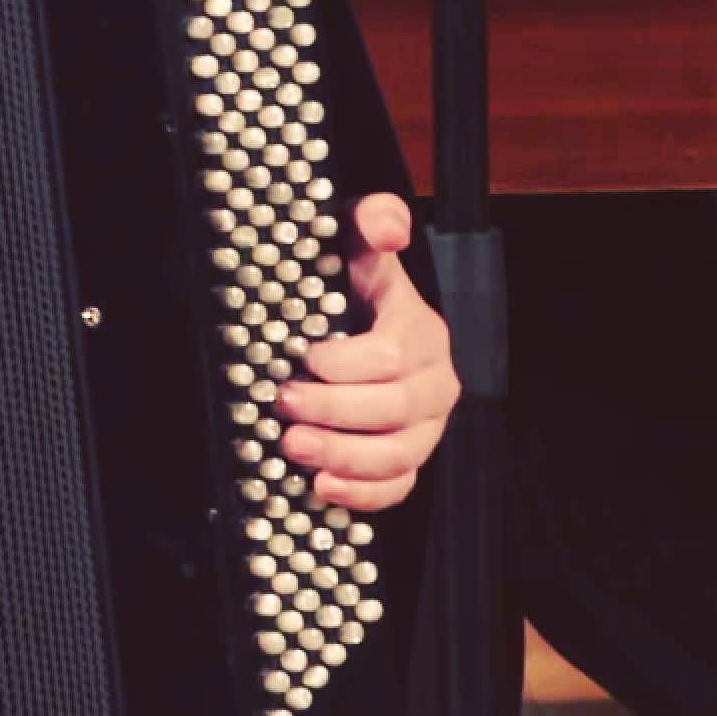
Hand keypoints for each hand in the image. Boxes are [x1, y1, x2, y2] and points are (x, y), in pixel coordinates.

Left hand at [275, 193, 454, 512]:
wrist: (368, 327)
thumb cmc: (355, 288)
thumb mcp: (358, 248)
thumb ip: (372, 222)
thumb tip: (387, 226)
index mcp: (421, 332)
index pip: (392, 355)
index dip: (345, 362)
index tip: (304, 357)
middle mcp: (433, 382)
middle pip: (392, 408)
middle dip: (333, 410)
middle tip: (283, 403)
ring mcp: (425, 427)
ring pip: (397, 454)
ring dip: (343, 455)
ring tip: (293, 447)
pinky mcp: (410, 459)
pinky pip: (398, 487)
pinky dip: (363, 493)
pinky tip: (323, 486)